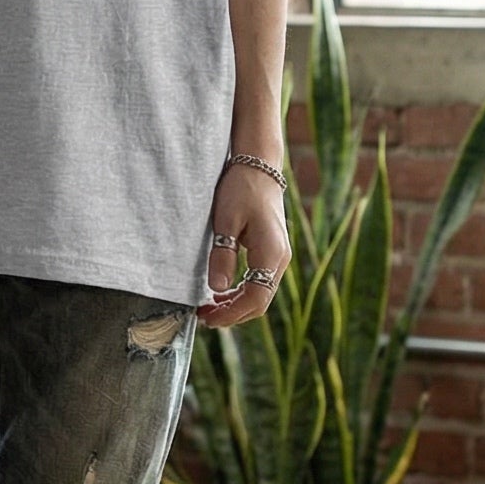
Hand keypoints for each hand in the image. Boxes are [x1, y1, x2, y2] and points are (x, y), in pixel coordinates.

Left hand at [197, 161, 290, 330]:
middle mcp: (280, 259)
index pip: (255, 298)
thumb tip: (217, 289)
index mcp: (271, 254)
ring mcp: (279, 256)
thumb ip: (222, 255)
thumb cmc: (241, 188)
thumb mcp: (225, 221)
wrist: (259, 166)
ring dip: (236, 304)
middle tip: (204, 317)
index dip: (231, 313)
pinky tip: (222, 291)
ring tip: (209, 307)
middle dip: (232, 314)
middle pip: (260, 301)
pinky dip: (241, 292)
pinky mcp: (272, 251)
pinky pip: (259, 281)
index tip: (207, 317)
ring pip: (260, 293)